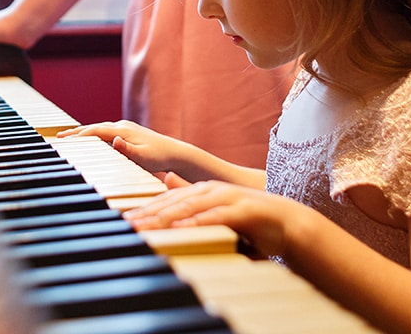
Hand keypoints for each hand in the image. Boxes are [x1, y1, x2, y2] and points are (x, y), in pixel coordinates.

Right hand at [57, 120, 193, 176]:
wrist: (176, 153)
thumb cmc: (160, 157)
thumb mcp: (144, 157)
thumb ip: (127, 149)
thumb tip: (114, 140)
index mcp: (123, 130)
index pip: (95, 131)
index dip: (78, 135)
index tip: (63, 139)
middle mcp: (122, 126)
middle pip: (94, 128)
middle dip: (76, 133)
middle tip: (59, 137)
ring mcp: (125, 129)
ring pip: (99, 129)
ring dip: (83, 133)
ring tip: (68, 138)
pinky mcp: (127, 134)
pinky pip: (105, 133)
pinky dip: (93, 135)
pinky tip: (89, 140)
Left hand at [122, 180, 301, 258]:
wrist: (286, 223)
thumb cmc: (249, 222)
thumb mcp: (215, 211)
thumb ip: (192, 200)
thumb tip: (167, 182)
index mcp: (201, 191)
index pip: (167, 200)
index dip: (144, 209)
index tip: (124, 219)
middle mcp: (210, 191)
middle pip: (173, 202)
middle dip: (147, 213)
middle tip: (126, 223)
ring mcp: (226, 199)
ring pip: (190, 208)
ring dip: (166, 217)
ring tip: (145, 226)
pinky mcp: (241, 211)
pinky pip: (216, 218)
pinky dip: (198, 223)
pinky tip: (182, 228)